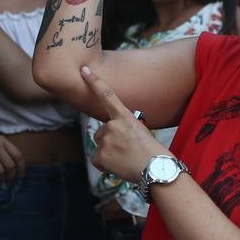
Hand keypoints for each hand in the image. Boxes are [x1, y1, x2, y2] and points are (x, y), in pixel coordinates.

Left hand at [80, 66, 161, 181]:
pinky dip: (105, 164)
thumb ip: (124, 128)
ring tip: (126, 159)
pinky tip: (119, 166)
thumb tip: (115, 136)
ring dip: (109, 152)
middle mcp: (112, 126)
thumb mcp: (141, 132)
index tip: (84, 71)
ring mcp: (105, 140)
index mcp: (125, 116)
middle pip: (102, 131)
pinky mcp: (100, 156)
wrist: (155, 169)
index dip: (94, 82)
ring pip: (100, 145)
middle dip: (110, 140)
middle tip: (128, 150)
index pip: (107, 95)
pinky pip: (97, 159)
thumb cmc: (153, 152)